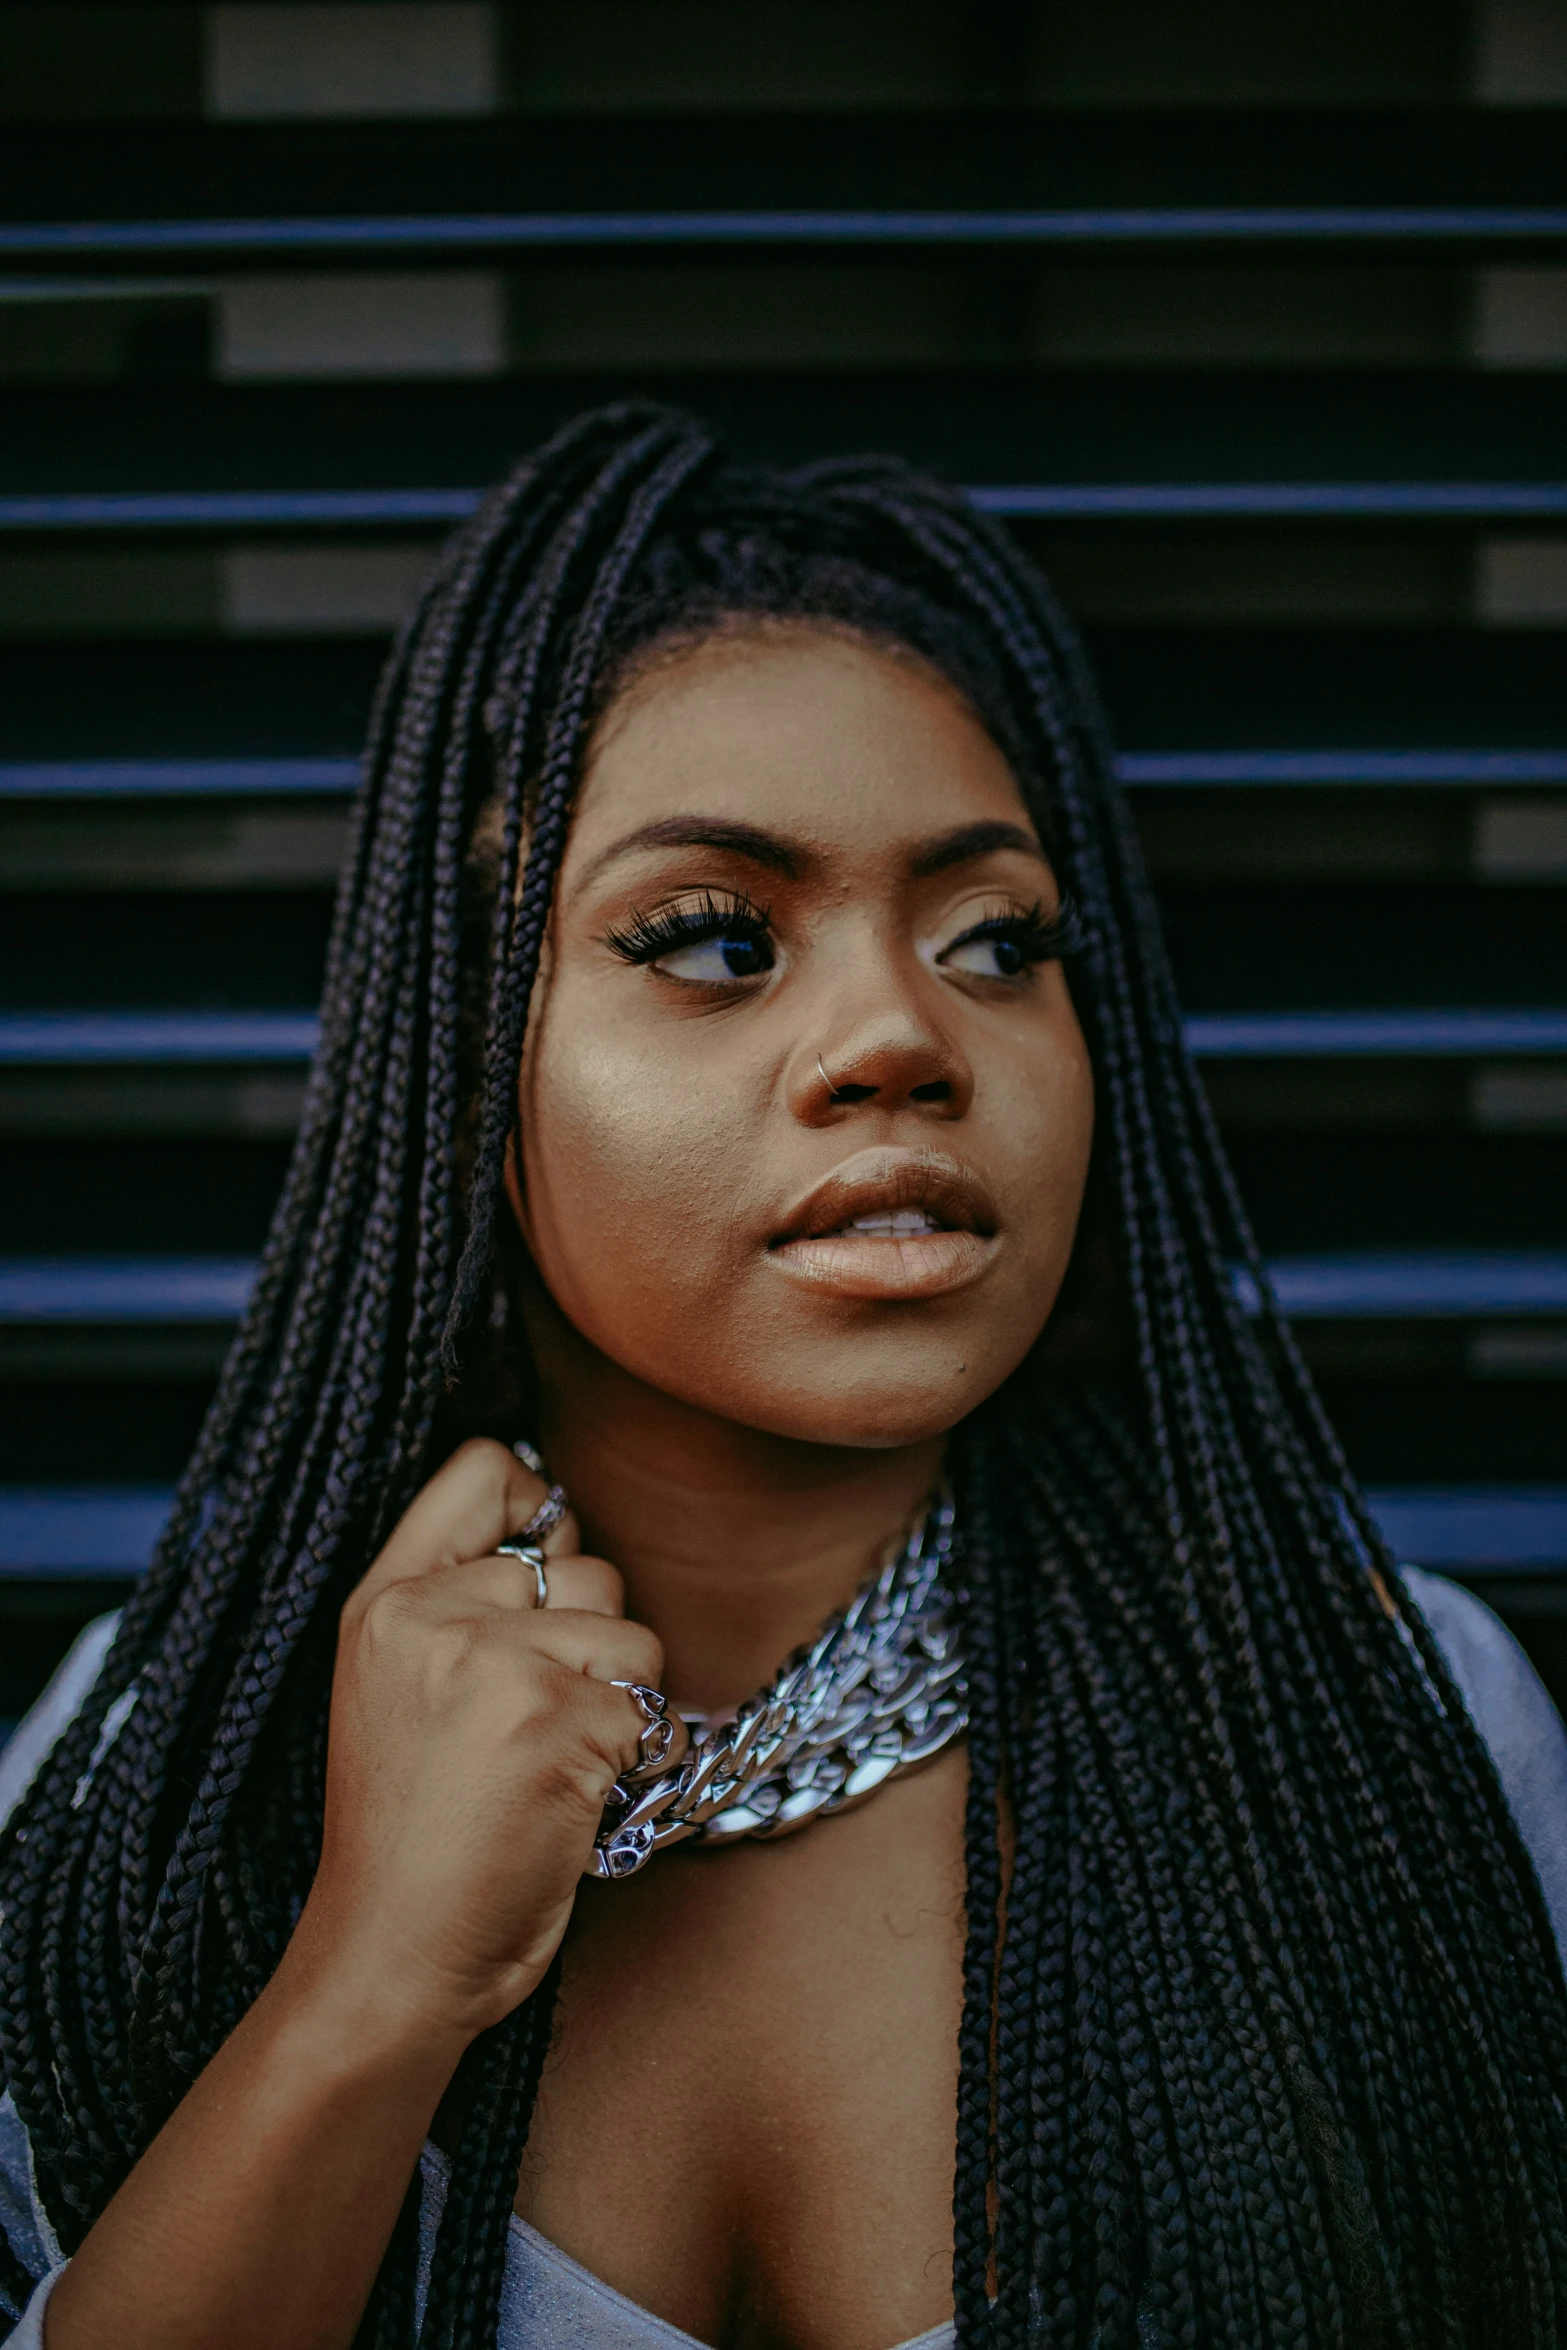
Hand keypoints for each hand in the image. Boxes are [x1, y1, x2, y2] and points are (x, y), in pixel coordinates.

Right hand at [289, 1438, 682, 2047]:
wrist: (392, 1956)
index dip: (539, 1505)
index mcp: (384, 1599)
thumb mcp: (393, 1687)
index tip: (543, 1572)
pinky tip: (572, 1803)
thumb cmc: (411, 1835)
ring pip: (631, 1633)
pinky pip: (651, 1706)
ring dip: (618, 1704)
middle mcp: (434, 1615)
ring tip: (548, 1769)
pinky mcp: (560, 1719)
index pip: (485, 1468)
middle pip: (585, 1563)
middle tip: (530, 1729)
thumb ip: (459, 1601)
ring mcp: (498, 1663)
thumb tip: (564, 1523)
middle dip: (589, 1642)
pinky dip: (634, 1762)